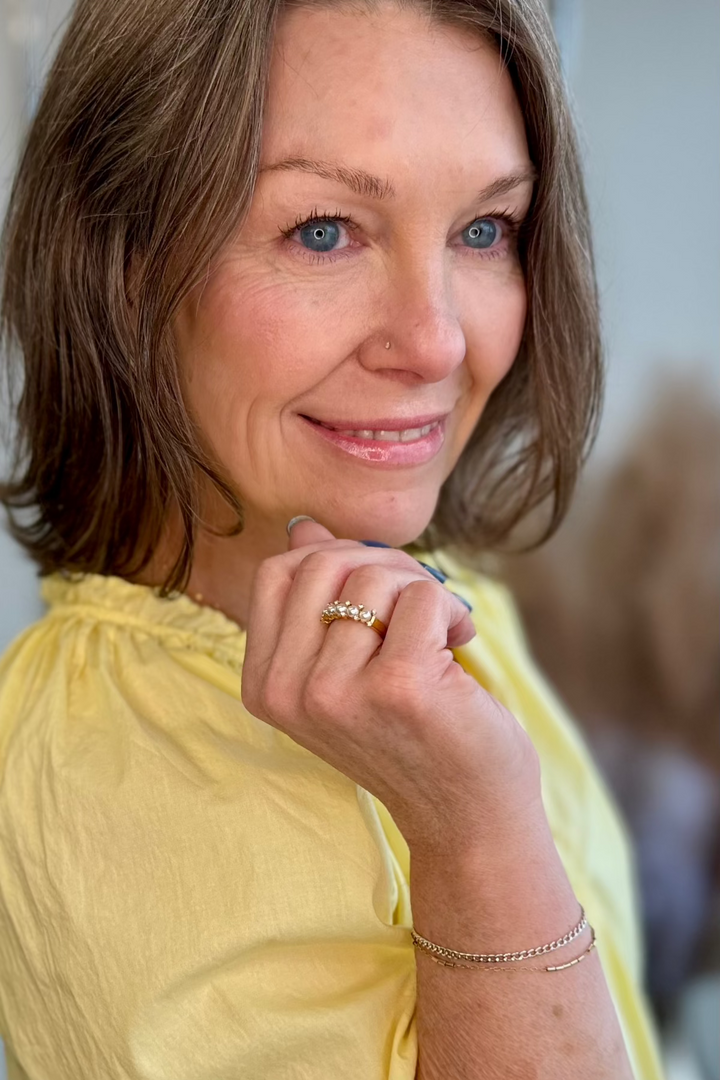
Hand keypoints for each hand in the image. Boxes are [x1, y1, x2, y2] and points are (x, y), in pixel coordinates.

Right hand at [241, 520, 540, 854]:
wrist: (466, 819)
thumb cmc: (413, 737)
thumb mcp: (347, 668)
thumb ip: (318, 600)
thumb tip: (303, 528)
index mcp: (265, 685)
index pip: (277, 574)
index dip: (335, 558)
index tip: (380, 589)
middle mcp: (288, 692)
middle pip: (323, 563)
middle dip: (385, 566)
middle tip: (421, 603)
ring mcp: (336, 692)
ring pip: (377, 576)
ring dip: (426, 591)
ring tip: (443, 635)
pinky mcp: (397, 687)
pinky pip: (423, 596)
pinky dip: (453, 610)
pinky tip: (460, 645)